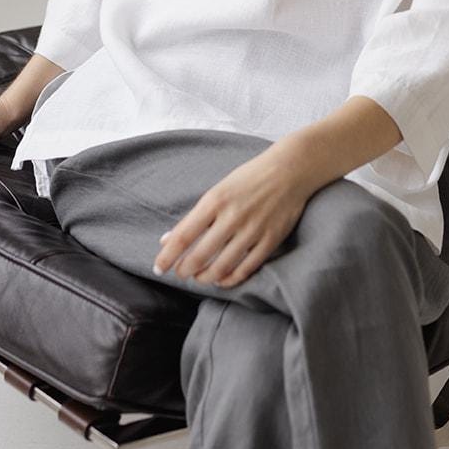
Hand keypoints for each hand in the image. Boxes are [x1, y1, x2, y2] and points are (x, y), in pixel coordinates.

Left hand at [153, 144, 313, 288]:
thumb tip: (168, 240)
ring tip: (200, 277)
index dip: (167, 256)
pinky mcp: (270, 240)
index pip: (183, 236)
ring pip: (221, 267)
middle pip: (199, 256)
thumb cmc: (250, 178)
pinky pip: (246, 268)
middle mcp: (232, 216)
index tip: (158, 268)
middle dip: (185, 270)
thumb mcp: (218, 190)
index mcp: (215, 200)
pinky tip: (222, 279)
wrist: (290, 169)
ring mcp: (252, 229)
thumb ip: (194, 217)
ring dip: (206, 277)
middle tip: (181, 273)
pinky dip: (231, 279)